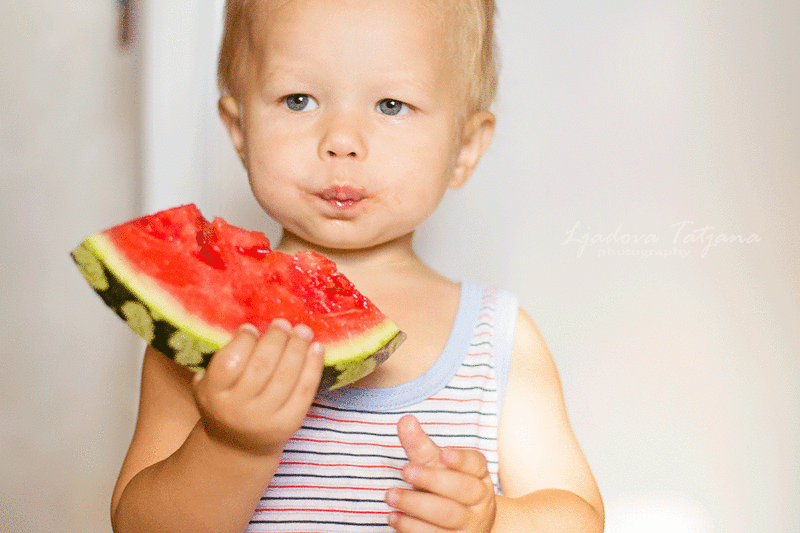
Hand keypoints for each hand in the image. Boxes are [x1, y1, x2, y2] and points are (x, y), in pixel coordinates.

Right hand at [192, 319, 323, 456]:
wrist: (238, 447)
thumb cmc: (226, 402)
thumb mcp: (210, 384)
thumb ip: (223, 359)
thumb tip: (254, 326)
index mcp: (214, 395)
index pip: (230, 362)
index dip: (244, 341)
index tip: (252, 328)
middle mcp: (238, 409)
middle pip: (261, 366)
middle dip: (276, 339)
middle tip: (282, 323)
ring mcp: (265, 418)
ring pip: (286, 376)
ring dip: (297, 347)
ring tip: (302, 331)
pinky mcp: (290, 423)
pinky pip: (305, 390)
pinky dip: (313, 366)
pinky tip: (317, 348)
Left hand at [386, 415, 496, 531]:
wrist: (462, 528)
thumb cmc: (445, 490)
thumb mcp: (436, 468)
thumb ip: (421, 446)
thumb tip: (405, 421)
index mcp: (478, 476)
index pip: (475, 463)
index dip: (461, 459)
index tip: (443, 453)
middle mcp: (479, 501)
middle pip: (462, 489)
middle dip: (432, 479)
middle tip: (405, 470)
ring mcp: (469, 525)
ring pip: (448, 516)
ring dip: (417, 505)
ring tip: (391, 495)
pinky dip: (413, 528)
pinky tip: (395, 517)